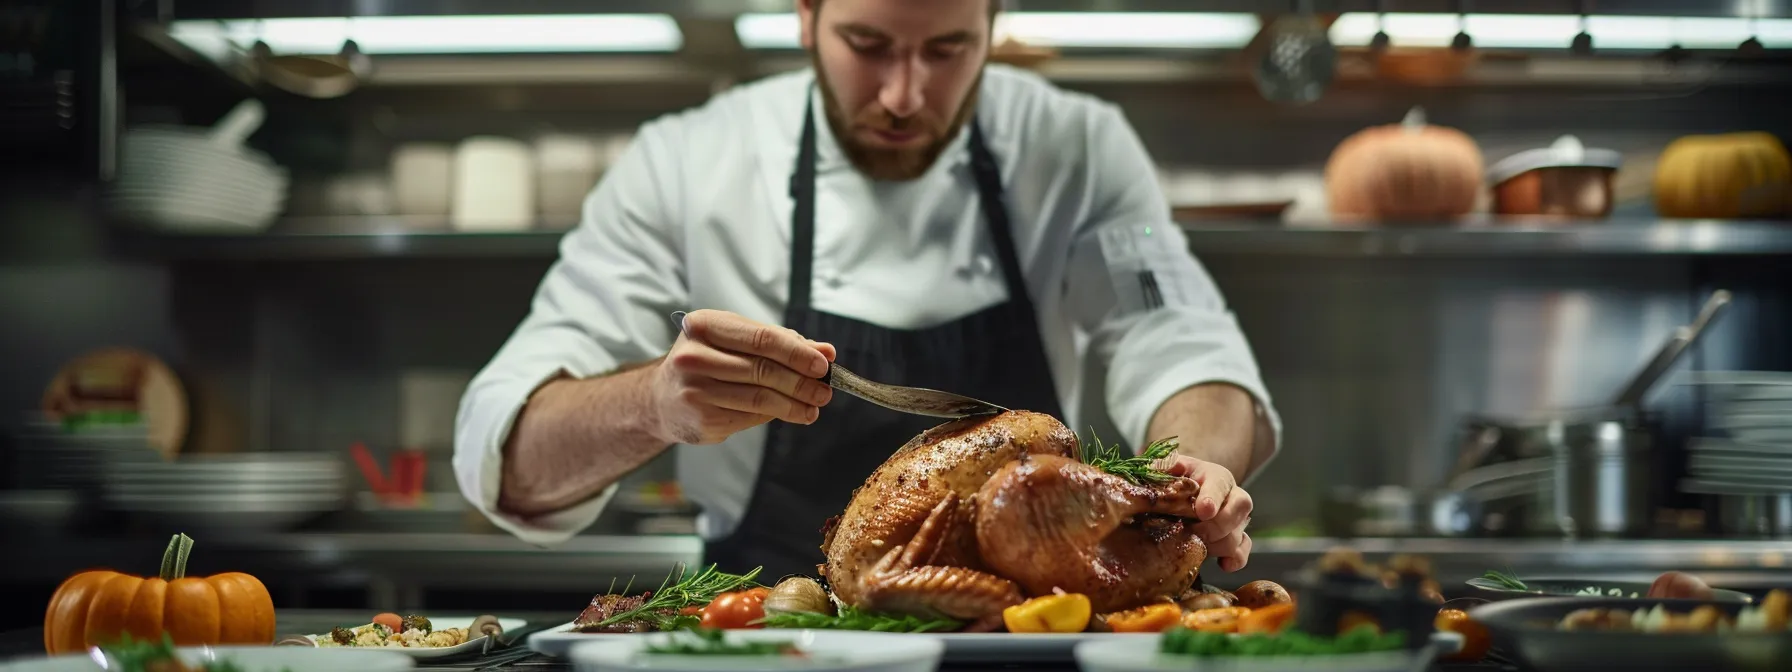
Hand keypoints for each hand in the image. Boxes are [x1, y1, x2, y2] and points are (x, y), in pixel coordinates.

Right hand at [649, 309, 836, 444]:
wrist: (661, 398)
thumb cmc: (708, 361)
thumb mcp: (736, 341)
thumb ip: (780, 343)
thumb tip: (826, 352)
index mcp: (704, 325)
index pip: (762, 338)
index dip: (797, 352)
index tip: (824, 364)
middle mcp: (693, 356)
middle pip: (763, 370)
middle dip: (801, 382)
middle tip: (825, 391)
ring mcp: (695, 390)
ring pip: (760, 398)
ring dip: (795, 404)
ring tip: (814, 406)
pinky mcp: (701, 419)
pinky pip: (750, 417)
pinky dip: (775, 415)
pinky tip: (791, 414)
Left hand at [1155, 454, 1252, 571]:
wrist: (1186, 494)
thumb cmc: (1177, 480)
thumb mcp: (1170, 468)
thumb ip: (1165, 465)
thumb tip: (1159, 466)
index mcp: (1216, 476)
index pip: (1220, 485)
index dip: (1212, 498)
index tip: (1203, 511)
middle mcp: (1233, 495)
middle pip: (1239, 509)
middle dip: (1215, 526)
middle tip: (1193, 533)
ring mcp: (1237, 519)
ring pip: (1238, 534)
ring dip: (1216, 545)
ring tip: (1194, 545)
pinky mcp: (1237, 538)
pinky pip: (1244, 550)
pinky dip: (1235, 559)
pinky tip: (1222, 564)